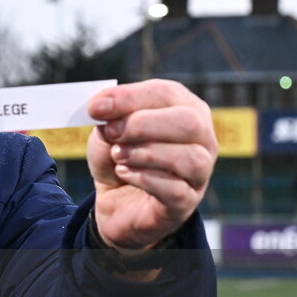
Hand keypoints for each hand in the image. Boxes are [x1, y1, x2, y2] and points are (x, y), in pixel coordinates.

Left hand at [87, 79, 217, 250]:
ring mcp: (200, 173)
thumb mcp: (107, 132)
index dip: (130, 98)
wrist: (116, 201)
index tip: (96, 108)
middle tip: (111, 132)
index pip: (167, 93)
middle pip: (189, 122)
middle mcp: (201, 138)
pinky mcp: (187, 202)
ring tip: (117, 156)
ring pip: (190, 158)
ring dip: (145, 154)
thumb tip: (104, 108)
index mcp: (184, 108)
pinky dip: (144, 179)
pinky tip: (124, 174)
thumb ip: (109, 118)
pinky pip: (175, 190)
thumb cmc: (118, 157)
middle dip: (142, 125)